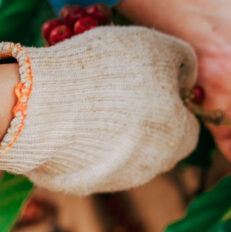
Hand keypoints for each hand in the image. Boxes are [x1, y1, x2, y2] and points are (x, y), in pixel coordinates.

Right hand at [0, 26, 199, 193]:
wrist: (43, 103)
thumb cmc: (109, 70)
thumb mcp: (158, 47)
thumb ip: (182, 61)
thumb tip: (185, 77)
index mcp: (179, 138)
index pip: (187, 124)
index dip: (170, 100)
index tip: (148, 80)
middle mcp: (153, 167)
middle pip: (158, 141)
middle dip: (144, 118)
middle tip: (117, 87)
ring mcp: (115, 180)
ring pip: (123, 151)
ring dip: (113, 130)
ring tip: (89, 99)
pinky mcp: (81, 184)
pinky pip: (91, 159)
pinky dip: (85, 141)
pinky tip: (70, 117)